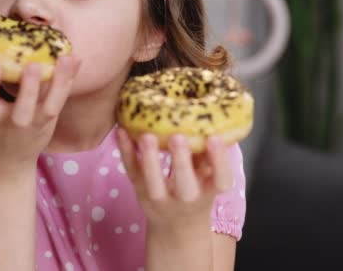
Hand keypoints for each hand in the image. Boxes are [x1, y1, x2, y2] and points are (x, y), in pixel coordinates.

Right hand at [0, 56, 80, 177]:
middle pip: (22, 107)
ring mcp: (34, 124)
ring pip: (49, 105)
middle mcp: (12, 123)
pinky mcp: (49, 122)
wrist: (7, 163)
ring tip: (65, 58)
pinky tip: (74, 60)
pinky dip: (68, 80)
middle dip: (29, 87)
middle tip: (33, 65)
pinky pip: (60, 101)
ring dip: (58, 82)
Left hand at [116, 129, 232, 232]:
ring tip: (147, 136)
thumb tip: (211, 117)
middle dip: (181, 162)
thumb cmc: (197, 189)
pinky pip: (131, 171)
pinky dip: (125, 152)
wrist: (176, 225)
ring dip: (149, 159)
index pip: (220, 180)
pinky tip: (121, 131)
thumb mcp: (208, 176)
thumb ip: (209, 154)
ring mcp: (160, 197)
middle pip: (185, 186)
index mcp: (209, 191)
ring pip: (153, 183)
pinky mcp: (139, 190)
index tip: (215, 138)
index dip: (219, 161)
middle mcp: (186, 199)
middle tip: (177, 137)